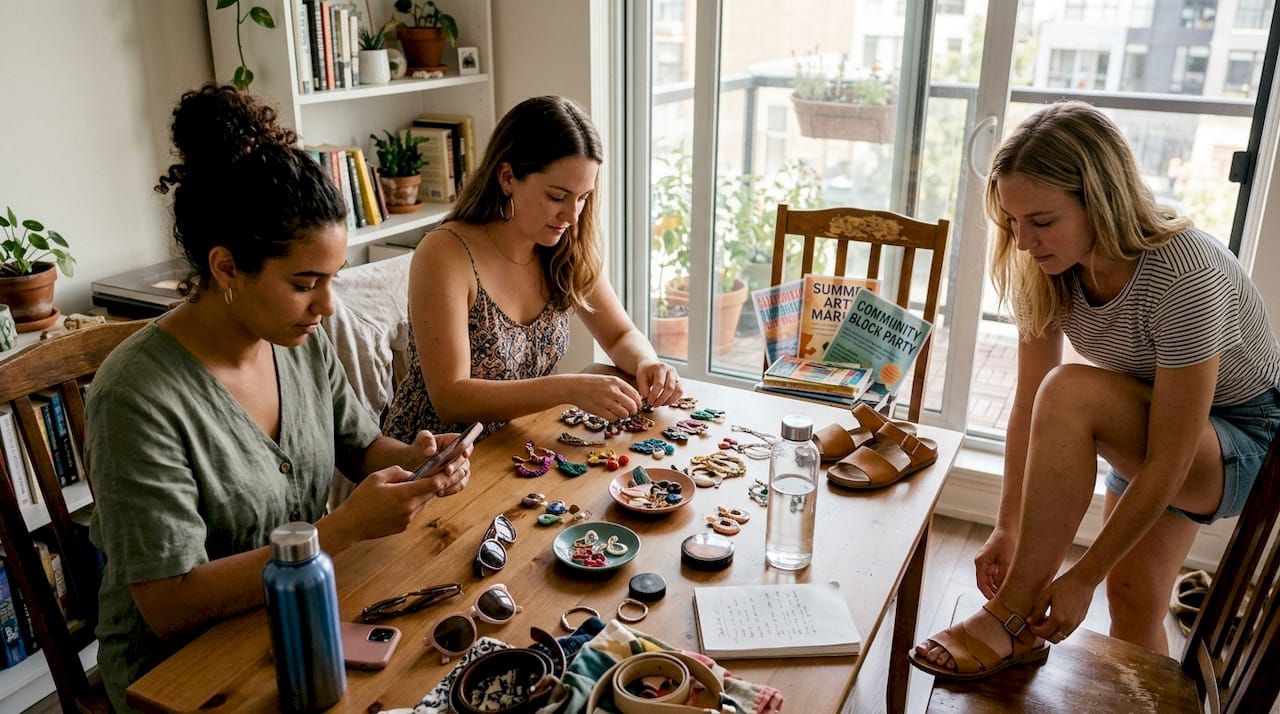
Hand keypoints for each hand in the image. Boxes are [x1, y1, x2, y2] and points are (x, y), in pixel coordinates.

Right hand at [336, 432, 471, 540]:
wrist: (350, 525)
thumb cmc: (361, 500)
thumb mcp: (377, 477)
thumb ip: (398, 472)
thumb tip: (411, 474)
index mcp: (405, 494)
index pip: (434, 484)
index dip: (445, 475)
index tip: (452, 468)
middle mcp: (410, 508)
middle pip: (430, 493)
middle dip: (433, 483)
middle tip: (435, 473)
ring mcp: (408, 519)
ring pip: (421, 502)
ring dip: (419, 494)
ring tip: (402, 488)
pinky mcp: (404, 527)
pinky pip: (413, 511)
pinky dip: (410, 504)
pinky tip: (394, 502)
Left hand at [413, 430, 471, 497]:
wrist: (415, 461)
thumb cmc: (421, 446)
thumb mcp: (421, 438)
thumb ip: (427, 440)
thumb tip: (431, 451)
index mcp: (456, 442)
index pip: (466, 444)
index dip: (467, 449)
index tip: (464, 454)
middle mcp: (462, 455)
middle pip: (465, 462)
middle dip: (456, 466)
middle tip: (447, 471)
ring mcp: (461, 468)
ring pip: (463, 476)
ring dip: (454, 480)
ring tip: (440, 484)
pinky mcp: (457, 480)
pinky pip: (459, 486)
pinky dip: (451, 489)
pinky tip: (439, 492)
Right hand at [572, 375, 643, 420]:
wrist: (574, 387)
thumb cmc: (590, 383)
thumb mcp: (607, 380)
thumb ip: (619, 387)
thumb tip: (633, 398)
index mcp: (616, 382)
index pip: (635, 394)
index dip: (638, 402)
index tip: (638, 406)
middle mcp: (613, 391)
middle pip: (632, 405)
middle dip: (633, 411)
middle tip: (630, 412)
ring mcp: (606, 401)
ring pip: (624, 413)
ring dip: (624, 415)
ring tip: (619, 413)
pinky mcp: (599, 410)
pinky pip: (613, 418)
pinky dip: (614, 419)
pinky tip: (610, 415)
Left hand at [634, 360, 682, 405]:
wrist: (651, 367)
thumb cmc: (646, 372)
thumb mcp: (640, 377)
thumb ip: (643, 388)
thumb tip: (647, 398)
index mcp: (661, 368)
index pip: (659, 383)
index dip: (654, 394)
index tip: (649, 401)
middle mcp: (671, 371)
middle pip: (670, 388)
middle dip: (662, 399)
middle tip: (654, 404)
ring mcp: (676, 376)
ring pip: (678, 391)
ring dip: (669, 400)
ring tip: (660, 404)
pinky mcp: (679, 382)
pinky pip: (680, 393)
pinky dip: (673, 399)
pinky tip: (665, 402)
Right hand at [974, 528, 1014, 598]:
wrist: (1009, 528)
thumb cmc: (1006, 541)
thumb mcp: (1006, 560)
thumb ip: (1003, 576)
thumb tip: (1002, 590)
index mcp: (980, 562)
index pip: (981, 584)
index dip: (988, 594)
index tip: (996, 602)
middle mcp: (981, 563)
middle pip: (984, 583)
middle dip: (992, 593)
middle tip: (1003, 602)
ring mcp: (986, 562)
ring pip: (990, 580)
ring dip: (997, 587)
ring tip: (1007, 595)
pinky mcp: (993, 561)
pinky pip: (994, 575)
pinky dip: (1000, 581)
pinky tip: (1009, 585)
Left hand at [1026, 569, 1094, 642]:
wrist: (1083, 580)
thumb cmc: (1064, 585)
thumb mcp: (1046, 595)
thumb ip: (1037, 610)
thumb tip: (1029, 621)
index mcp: (1058, 618)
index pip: (1044, 633)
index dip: (1035, 630)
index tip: (1031, 624)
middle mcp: (1068, 624)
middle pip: (1053, 640)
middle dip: (1043, 634)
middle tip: (1037, 624)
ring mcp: (1076, 624)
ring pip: (1062, 637)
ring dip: (1052, 633)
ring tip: (1046, 620)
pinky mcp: (1080, 621)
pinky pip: (1068, 631)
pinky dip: (1060, 629)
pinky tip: (1056, 618)